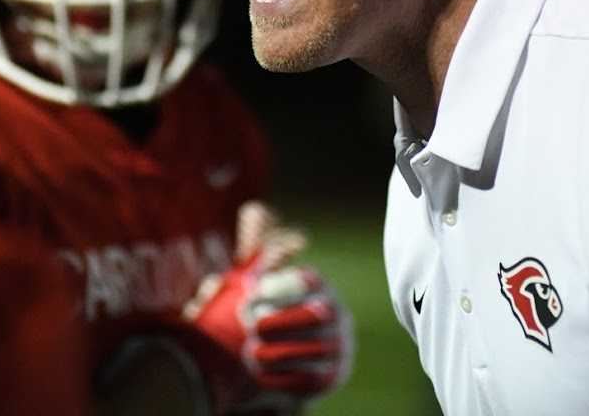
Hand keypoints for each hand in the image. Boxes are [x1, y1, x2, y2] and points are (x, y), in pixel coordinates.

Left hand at [182, 202, 353, 413]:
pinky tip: (260, 376)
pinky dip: (284, 378)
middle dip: (281, 321)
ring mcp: (339, 346)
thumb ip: (255, 246)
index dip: (278, 288)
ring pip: (316, 349)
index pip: (307, 281)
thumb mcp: (261, 280)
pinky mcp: (333, 376)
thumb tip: (255, 210)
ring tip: (250, 354)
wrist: (288, 361)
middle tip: (249, 326)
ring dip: (279, 352)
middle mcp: (336, 313)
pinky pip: (313, 379)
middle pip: (317, 315)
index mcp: (319, 287)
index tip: (249, 295)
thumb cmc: (269, 312)